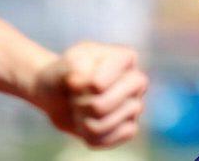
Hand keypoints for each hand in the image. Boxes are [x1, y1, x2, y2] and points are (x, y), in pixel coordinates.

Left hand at [31, 41, 147, 147]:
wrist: (61, 91)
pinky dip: (87, 135)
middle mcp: (137, 82)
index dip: (77, 88)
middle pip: (101, 106)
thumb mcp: (66, 61)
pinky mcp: (129, 129)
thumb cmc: (68, 72)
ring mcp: (135, 106)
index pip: (97, 85)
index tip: (74, 79)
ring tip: (81, 107)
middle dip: (79, 104)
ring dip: (81, 118)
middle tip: (76, 96)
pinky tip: (88, 121)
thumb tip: (89, 85)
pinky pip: (105, 140)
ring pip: (101, 125)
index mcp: (126, 58)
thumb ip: (74, 66)